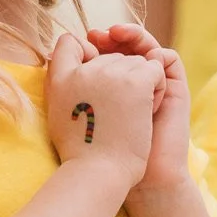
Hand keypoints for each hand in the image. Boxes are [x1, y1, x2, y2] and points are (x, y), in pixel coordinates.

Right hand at [45, 32, 159, 192]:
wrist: (97, 173)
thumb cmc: (81, 151)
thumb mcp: (59, 112)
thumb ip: (66, 85)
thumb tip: (78, 69)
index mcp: (59, 76)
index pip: (69, 43)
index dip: (85, 57)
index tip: (94, 85)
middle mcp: (84, 68)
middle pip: (112, 57)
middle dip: (120, 79)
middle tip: (114, 114)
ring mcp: (111, 72)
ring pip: (136, 62)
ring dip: (140, 85)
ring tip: (130, 116)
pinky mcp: (136, 81)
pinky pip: (155, 70)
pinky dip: (157, 89)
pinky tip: (146, 113)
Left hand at [86, 24, 190, 201]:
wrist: (127, 170)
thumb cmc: (98, 145)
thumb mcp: (80, 107)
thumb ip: (76, 80)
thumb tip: (68, 46)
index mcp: (110, 88)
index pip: (107, 52)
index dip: (98, 42)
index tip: (87, 39)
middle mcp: (133, 85)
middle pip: (125, 47)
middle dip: (113, 39)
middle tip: (99, 36)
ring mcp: (155, 86)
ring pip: (146, 49)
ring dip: (134, 36)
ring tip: (117, 33)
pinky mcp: (175, 91)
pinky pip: (168, 60)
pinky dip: (156, 54)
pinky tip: (142, 56)